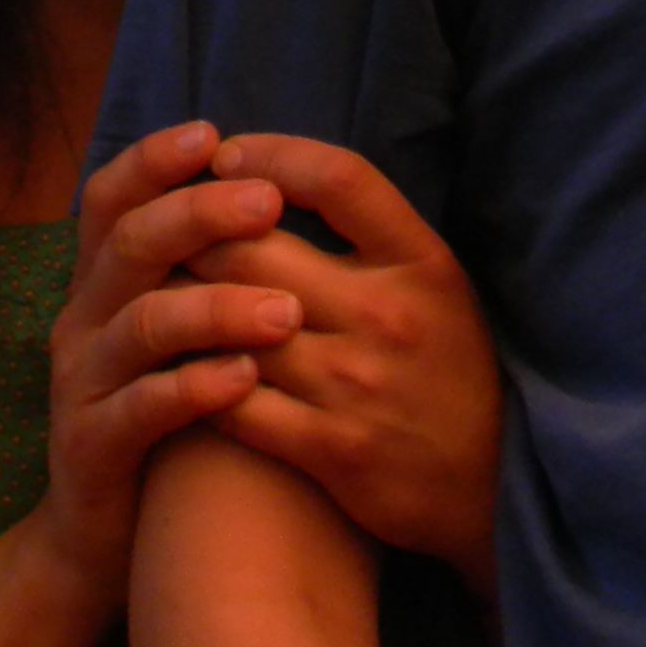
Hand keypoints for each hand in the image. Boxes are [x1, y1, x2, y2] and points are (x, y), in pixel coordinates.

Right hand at [33, 123, 299, 599]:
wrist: (95, 540)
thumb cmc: (159, 417)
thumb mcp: (165, 333)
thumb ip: (194, 270)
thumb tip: (264, 186)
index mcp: (100, 284)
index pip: (111, 199)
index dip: (153, 161)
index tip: (213, 135)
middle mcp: (81, 322)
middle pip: (129, 245)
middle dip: (199, 215)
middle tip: (268, 202)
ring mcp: (80, 385)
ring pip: (141, 324)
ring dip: (215, 307)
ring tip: (286, 311)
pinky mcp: (92, 448)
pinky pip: (141, 409)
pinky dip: (195, 389)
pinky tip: (246, 380)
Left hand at [190, 136, 501, 592]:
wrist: (491, 492)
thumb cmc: (445, 369)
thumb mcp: (435, 284)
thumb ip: (368, 231)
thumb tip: (270, 172)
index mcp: (423, 263)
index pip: (338, 178)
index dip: (271, 155)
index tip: (226, 156)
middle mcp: (390, 316)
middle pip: (256, 248)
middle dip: (194, 232)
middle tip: (162, 228)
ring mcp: (358, 386)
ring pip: (231, 324)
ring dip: (179, 305)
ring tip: (154, 291)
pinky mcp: (332, 450)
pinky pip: (233, 403)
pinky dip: (194, 379)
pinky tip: (177, 366)